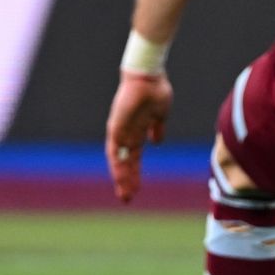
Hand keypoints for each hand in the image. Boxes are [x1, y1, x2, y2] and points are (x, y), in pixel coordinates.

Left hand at [105, 70, 172, 203]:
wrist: (149, 75)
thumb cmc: (155, 90)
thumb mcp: (160, 115)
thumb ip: (157, 129)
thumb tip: (157, 142)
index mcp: (137, 132)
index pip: (133, 157)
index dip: (134, 173)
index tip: (136, 189)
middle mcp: (127, 134)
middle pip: (125, 162)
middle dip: (127, 180)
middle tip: (127, 199)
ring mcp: (121, 130)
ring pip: (118, 159)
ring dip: (121, 177)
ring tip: (124, 194)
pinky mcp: (116, 126)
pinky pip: (114, 149)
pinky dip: (117, 164)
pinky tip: (120, 177)